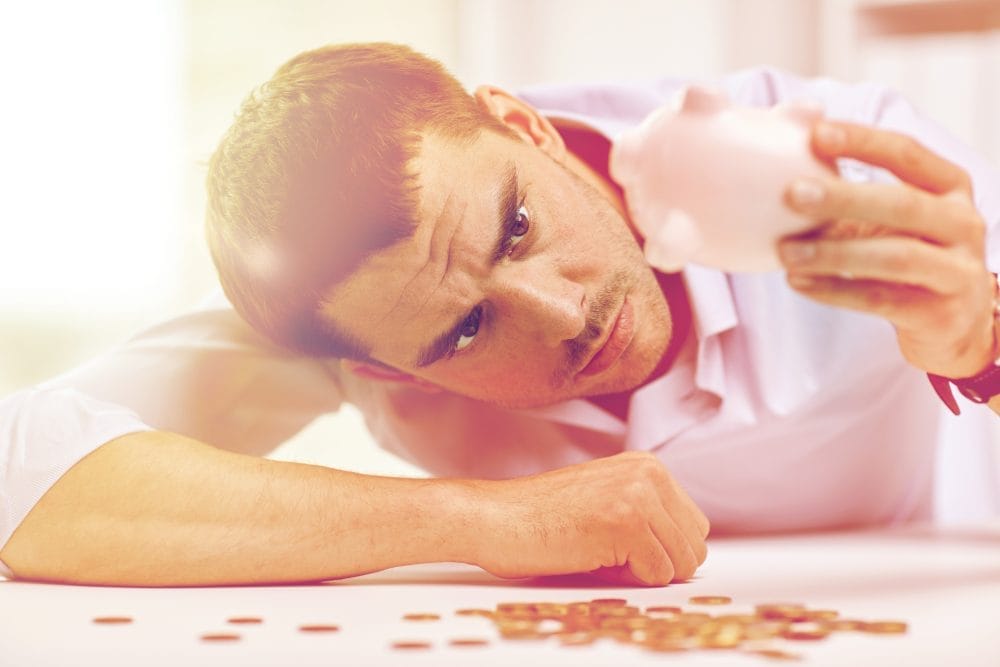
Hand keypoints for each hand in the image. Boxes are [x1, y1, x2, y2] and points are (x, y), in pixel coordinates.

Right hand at [474, 451, 709, 585]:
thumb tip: (688, 558)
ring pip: (681, 563)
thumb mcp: (606, 501)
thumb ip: (648, 516)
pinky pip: (657, 575)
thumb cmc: (541, 519)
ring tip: (598, 551)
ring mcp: (638, 496)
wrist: (495, 518)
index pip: (694, 527)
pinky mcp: (626, 522)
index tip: (621, 544)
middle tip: (609, 552)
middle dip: (659, 563)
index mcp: (646, 466)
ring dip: (642, 572)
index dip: (661, 550)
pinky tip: (590, 556)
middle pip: (695, 546)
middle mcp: (648, 474)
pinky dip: (627, 579)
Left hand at [778, 120, 994, 377]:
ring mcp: (958, 270)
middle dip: (845, 198)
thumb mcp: (887, 219)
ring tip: (786, 252)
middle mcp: (963, 223)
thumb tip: (785, 156)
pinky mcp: (940, 314)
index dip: (863, 141)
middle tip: (792, 194)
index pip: (907, 153)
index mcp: (950, 187)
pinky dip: (835, 291)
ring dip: (834, 253)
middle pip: (903, 204)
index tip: (816, 134)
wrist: (952, 324)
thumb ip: (846, 195)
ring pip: (895, 257)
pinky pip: (881, 299)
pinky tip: (799, 282)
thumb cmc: (908, 256)